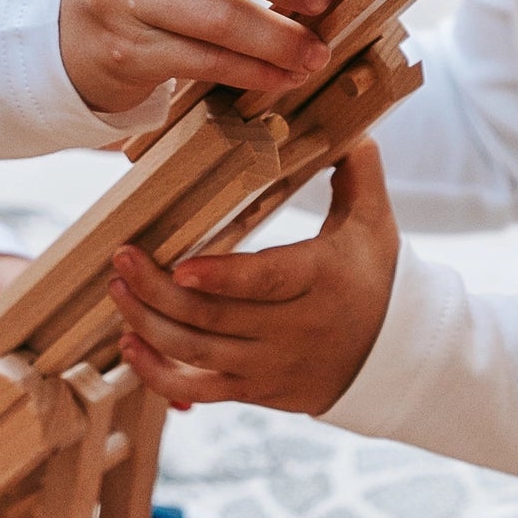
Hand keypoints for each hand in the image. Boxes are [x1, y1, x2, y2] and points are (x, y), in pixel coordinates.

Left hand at [108, 142, 398, 412]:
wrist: (399, 355)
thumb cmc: (378, 276)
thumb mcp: (375, 222)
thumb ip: (358, 171)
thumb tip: (350, 126)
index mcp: (321, 281)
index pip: (266, 282)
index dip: (221, 278)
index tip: (180, 266)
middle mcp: (294, 329)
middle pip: (215, 317)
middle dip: (159, 290)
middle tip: (123, 258)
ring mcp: (272, 365)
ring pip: (198, 353)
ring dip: (150, 323)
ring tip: (118, 288)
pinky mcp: (257, 390)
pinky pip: (199, 391)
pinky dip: (160, 374)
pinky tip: (130, 345)